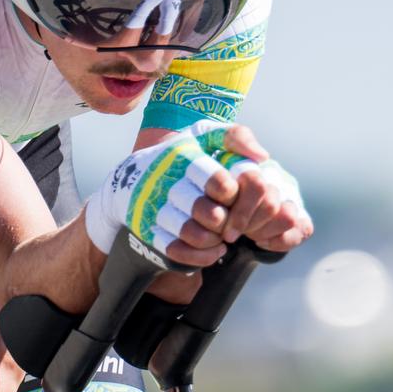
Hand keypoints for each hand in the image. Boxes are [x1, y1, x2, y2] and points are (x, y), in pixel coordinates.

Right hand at [82, 121, 311, 268]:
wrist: (130, 177)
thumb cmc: (180, 156)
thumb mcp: (204, 135)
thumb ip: (236, 136)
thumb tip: (261, 158)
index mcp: (183, 156)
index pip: (219, 182)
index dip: (234, 195)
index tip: (234, 196)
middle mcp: (166, 182)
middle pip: (209, 214)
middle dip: (226, 221)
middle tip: (231, 221)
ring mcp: (154, 208)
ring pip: (193, 234)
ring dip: (214, 240)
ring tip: (222, 236)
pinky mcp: (147, 229)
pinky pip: (175, 251)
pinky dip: (199, 256)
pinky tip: (213, 250)